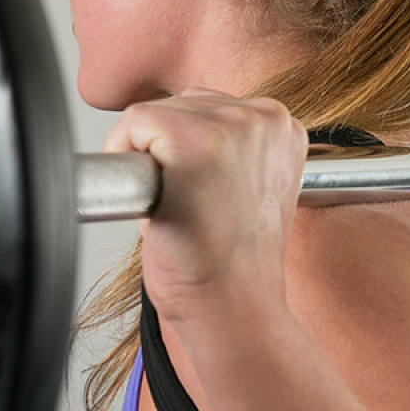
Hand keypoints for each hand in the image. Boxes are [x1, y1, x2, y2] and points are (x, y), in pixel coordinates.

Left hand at [103, 89, 308, 322]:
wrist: (234, 305)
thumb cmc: (232, 259)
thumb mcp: (254, 187)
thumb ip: (238, 148)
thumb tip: (198, 126)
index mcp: (283, 126)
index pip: (210, 108)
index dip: (192, 154)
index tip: (208, 195)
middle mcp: (264, 118)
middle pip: (181, 105)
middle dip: (170, 153)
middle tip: (192, 205)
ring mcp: (231, 126)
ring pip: (154, 114)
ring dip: (151, 160)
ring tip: (181, 204)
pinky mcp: (193, 139)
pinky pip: (131, 125)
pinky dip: (126, 163)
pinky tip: (161, 200)